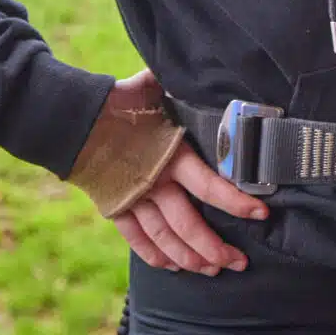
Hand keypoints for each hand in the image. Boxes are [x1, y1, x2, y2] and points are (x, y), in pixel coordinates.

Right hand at [102, 72, 269, 274]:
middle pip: (188, 224)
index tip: (261, 212)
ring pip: (165, 238)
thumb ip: (182, 85)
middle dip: (215, 247)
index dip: (237, 202)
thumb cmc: (123, 100)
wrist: (74, 119)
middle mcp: (154, 182)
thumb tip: (205, 67)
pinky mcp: (115, 208)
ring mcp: (133, 199)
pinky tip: (173, 267)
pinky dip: (155, 255)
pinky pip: (137, 240)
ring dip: (189, 257)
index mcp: (171, 154)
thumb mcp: (156, 89)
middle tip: (238, 262)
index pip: (209, 186)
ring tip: (213, 268)